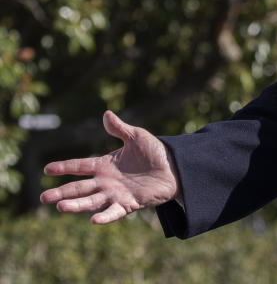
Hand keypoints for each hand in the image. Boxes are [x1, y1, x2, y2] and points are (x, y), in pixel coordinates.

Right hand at [40, 111, 180, 223]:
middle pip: (79, 188)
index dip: (64, 167)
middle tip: (43, 198)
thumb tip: (106, 114)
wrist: (176, 167)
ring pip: (91, 201)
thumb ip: (120, 128)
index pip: (80, 166)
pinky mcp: (129, 204)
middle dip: (61, 192)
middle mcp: (106, 181)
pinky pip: (114, 212)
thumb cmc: (155, 152)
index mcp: (105, 165)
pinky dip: (105, 217)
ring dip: (76, 205)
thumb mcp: (137, 137)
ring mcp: (116, 194)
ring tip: (60, 207)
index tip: (46, 170)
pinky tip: (94, 220)